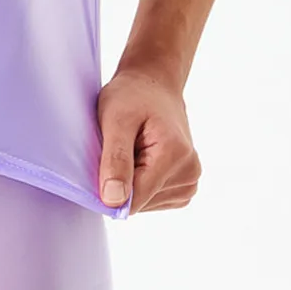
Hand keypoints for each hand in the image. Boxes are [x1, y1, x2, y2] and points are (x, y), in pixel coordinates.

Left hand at [97, 66, 201, 213]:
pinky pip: (150, 200)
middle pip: (138, 203)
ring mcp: (190, 181)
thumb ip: (115, 160)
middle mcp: (190, 172)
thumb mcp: (115, 121)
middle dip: (120, 183)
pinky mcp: (184, 186)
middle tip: (119, 150)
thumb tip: (113, 201)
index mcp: (175, 156)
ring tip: (131, 152)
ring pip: (143, 204)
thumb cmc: (132, 96)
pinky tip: (138, 160)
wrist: (153, 85)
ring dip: (129, 183)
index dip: (109, 190)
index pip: (134, 199)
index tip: (101, 166)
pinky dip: (138, 184)